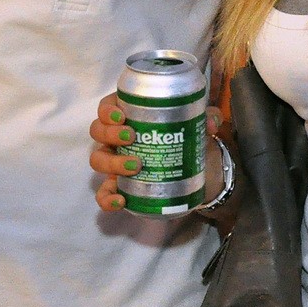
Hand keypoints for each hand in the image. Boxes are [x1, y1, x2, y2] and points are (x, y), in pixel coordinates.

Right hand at [89, 94, 225, 214]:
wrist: (195, 169)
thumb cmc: (186, 136)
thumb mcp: (197, 122)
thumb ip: (206, 117)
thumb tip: (209, 122)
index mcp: (129, 114)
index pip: (107, 106)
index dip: (108, 110)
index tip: (122, 116)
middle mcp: (116, 136)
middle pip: (97, 131)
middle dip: (110, 134)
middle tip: (131, 137)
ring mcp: (115, 161)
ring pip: (98, 159)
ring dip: (111, 162)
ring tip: (135, 166)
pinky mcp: (119, 186)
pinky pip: (104, 193)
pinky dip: (107, 198)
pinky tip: (121, 200)